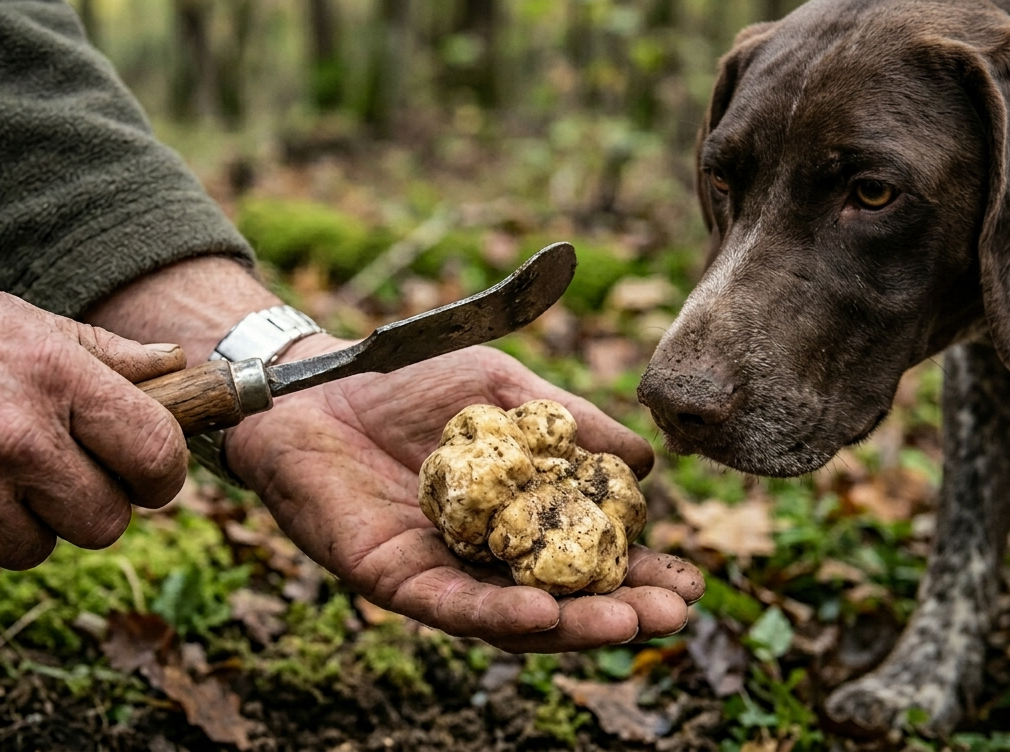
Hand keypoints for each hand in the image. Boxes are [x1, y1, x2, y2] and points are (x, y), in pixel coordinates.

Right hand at [0, 235, 189, 591]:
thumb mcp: (8, 317)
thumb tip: (178, 364)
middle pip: (105, 523)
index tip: (141, 478)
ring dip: (11, 524)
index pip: (156, 456)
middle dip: (81, 506)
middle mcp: (17, 440)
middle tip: (38, 475)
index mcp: (54, 378)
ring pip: (38, 551)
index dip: (157, 476)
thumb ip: (99, 351)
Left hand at [228, 336, 703, 651]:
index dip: (639, 574)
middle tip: (675, 613)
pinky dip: (497, 614)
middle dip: (620, 611)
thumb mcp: (504, 392)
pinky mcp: (391, 578)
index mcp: (514, 519)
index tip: (691, 582)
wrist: (318, 382)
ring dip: (572, 626)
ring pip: (511, 618)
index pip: (586, 560)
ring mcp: (439, 572)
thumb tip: (647, 462)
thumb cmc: (408, 382)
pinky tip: (543, 614)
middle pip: (560, 600)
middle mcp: (483, 558)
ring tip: (630, 625)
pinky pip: (450, 606)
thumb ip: (568, 423)